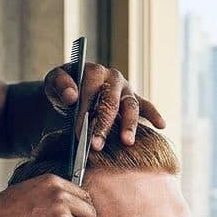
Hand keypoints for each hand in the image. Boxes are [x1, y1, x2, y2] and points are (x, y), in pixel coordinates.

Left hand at [43, 62, 166, 150]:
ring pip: (130, 106)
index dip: (85, 113)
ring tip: (127, 142)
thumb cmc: (63, 88)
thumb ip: (60, 85)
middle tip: (96, 145)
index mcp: (94, 71)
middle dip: (104, 125)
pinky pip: (146, 106)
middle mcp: (113, 78)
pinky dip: (154, 114)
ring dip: (129, 125)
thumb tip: (71, 96)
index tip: (78, 134)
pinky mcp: (133, 99)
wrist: (71, 92)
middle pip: (111, 102)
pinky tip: (162, 125)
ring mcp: (125, 89)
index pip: (91, 92)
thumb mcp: (54, 83)